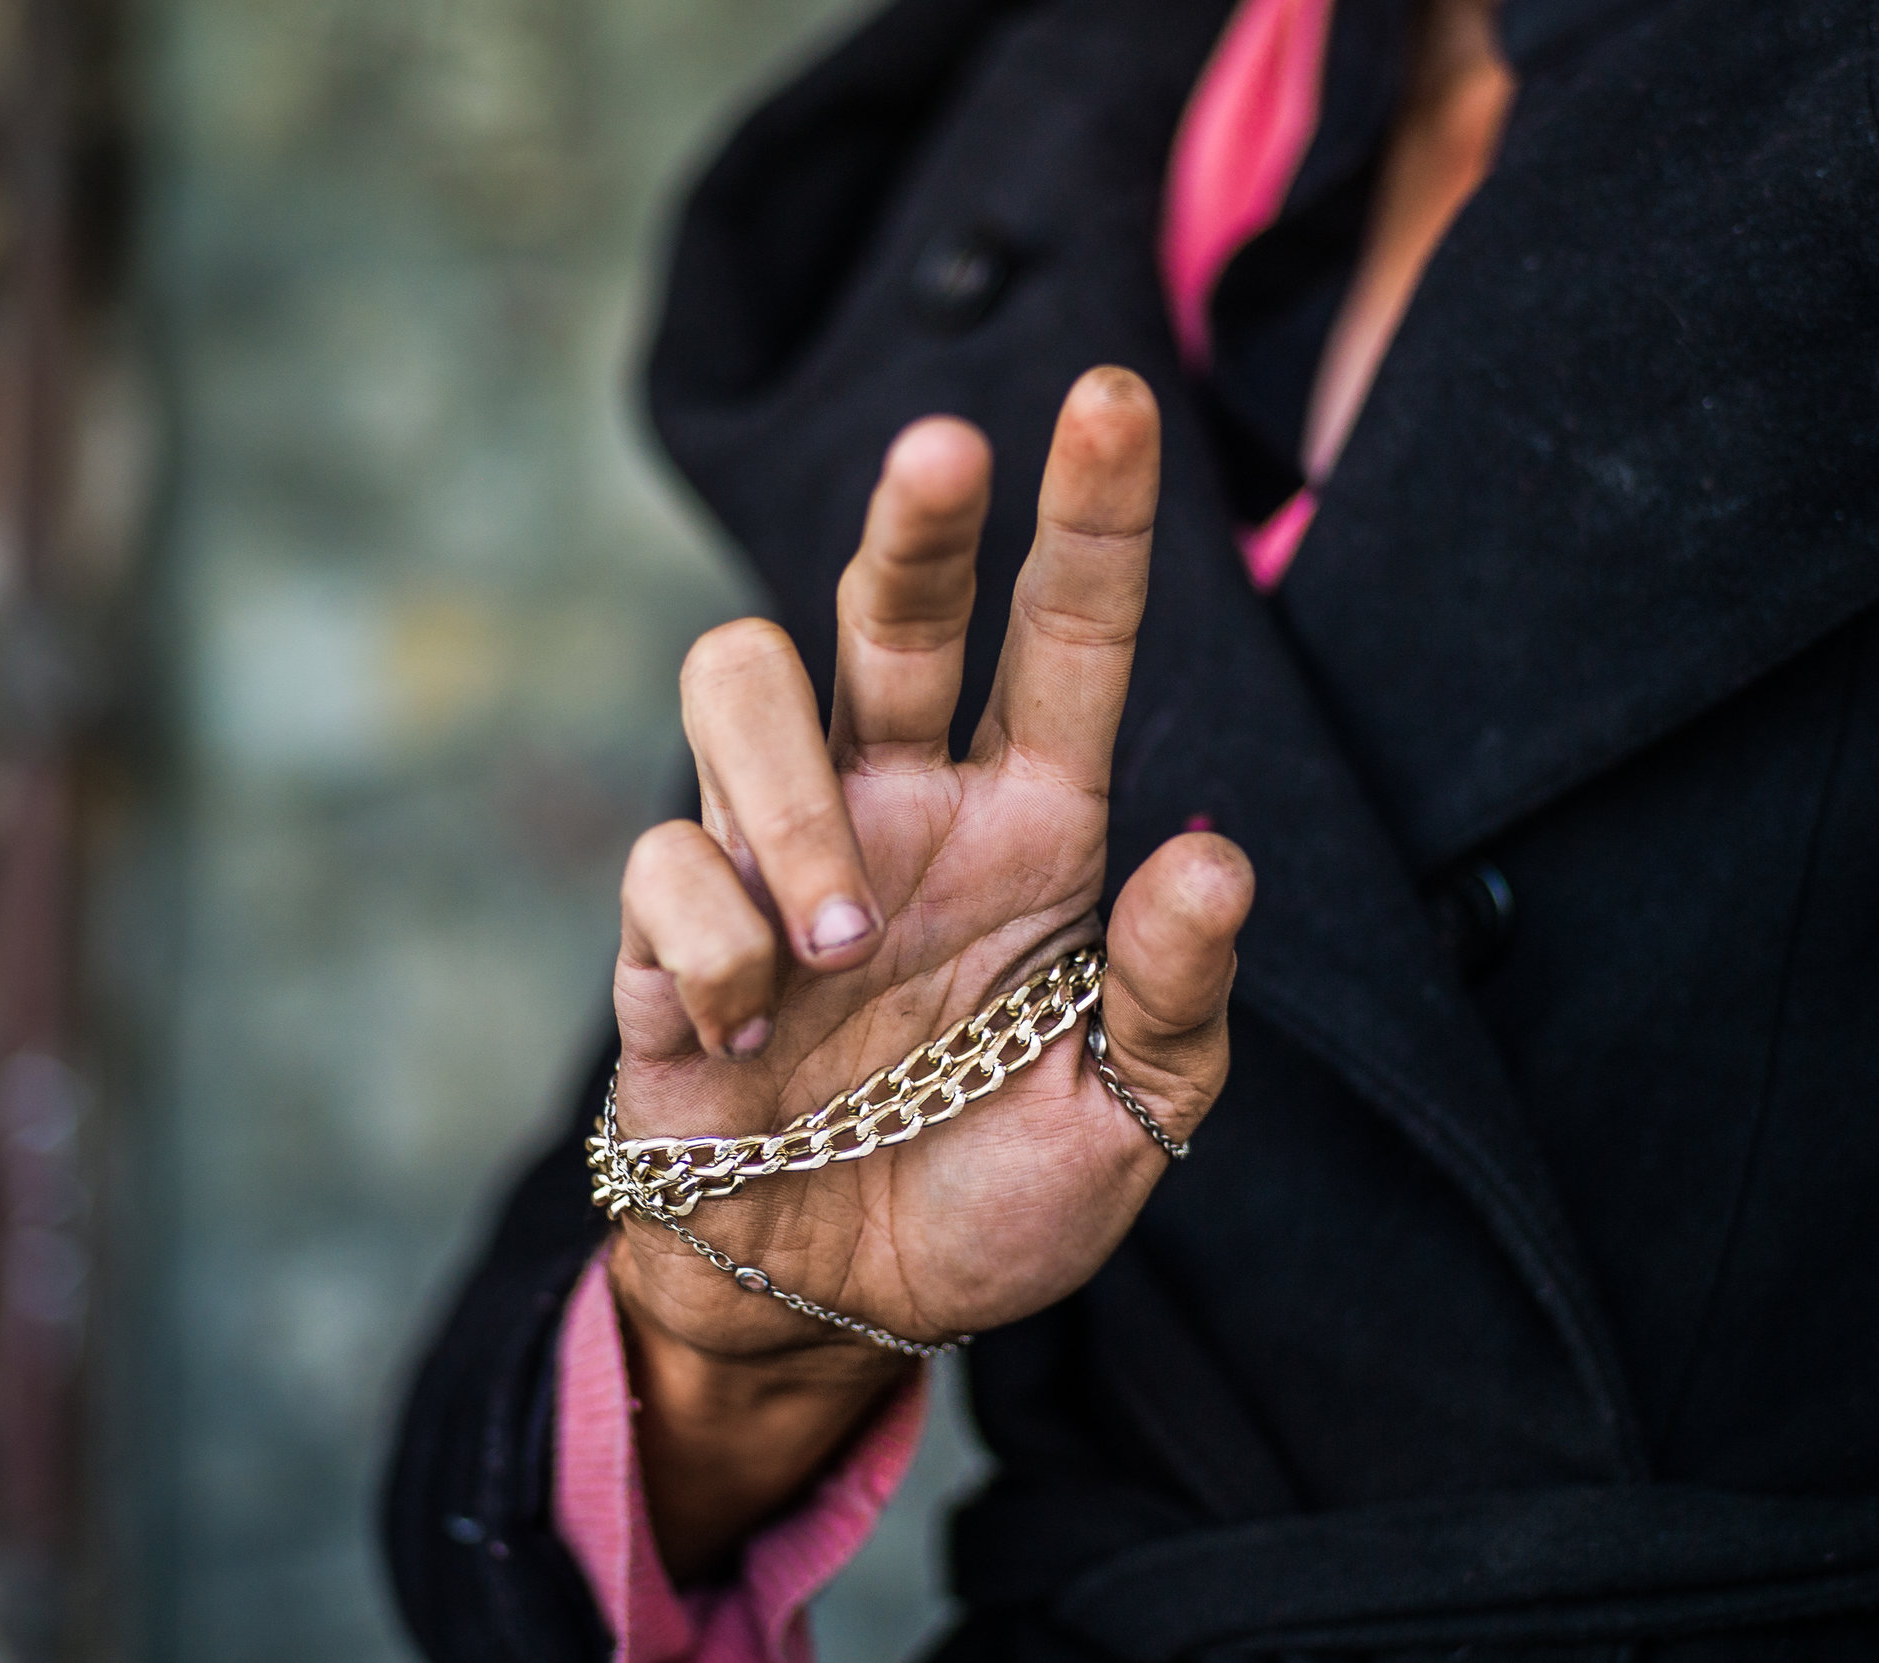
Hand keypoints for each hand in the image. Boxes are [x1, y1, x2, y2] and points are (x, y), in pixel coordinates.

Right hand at [607, 367, 1252, 1573]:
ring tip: (836, 942)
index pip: (1066, 636)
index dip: (1090, 514)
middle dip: (915, 518)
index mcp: (1032, 825)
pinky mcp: (671, 933)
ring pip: (739, 682)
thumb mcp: (1129, 1115)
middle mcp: (902, 805)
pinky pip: (664, 867)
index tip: (1111, 394)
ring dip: (787, 799)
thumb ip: (1173, 994)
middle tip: (945, 454)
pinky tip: (750, 1039)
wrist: (837, 1299)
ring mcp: (780, 857)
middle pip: (889, 604)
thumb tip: (1214, 854)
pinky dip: (711, 947)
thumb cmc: (994, 1184)